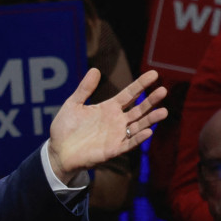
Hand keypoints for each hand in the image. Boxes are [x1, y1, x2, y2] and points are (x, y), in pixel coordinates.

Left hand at [47, 69, 167, 178]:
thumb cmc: (65, 127)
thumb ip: (84, 89)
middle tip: (163, 90)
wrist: (57, 151)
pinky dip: (138, 138)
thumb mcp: (73, 104)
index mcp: (108, 108)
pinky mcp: (112, 150)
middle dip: (151, 100)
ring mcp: (116, 135)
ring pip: (138, 126)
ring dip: (150, 119)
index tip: (154, 74)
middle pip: (138, 109)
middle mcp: (116, 121)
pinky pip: (128, 144)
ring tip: (164, 111)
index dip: (141, 84)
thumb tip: (95, 69)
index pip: (129, 94)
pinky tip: (148, 131)